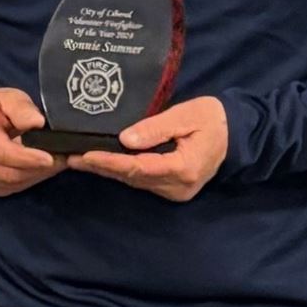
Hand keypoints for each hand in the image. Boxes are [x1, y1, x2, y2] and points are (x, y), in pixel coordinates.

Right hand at [0, 88, 61, 197]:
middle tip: (60, 160)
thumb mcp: (10, 98)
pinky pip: (9, 188)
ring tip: (53, 163)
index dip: (27, 158)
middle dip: (37, 168)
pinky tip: (38, 168)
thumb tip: (37, 122)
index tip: (49, 158)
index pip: (2, 152)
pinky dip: (28, 180)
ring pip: (11, 183)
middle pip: (8, 172)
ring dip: (35, 175)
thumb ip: (22, 108)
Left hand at [70, 97, 228, 201]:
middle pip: (132, 178)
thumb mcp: (186, 116)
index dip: (110, 162)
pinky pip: (141, 181)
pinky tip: (101, 163)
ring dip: (107, 171)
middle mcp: (177, 186)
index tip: (86, 155)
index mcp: (184, 168)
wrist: (236, 134)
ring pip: (134, 182)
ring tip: (78, 160)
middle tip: (71, 157)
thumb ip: (156, 128)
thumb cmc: (212, 119)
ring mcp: (174, 191)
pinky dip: (121, 172)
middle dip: (101, 168)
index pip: (139, 167)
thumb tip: (125, 138)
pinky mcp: (171, 189)